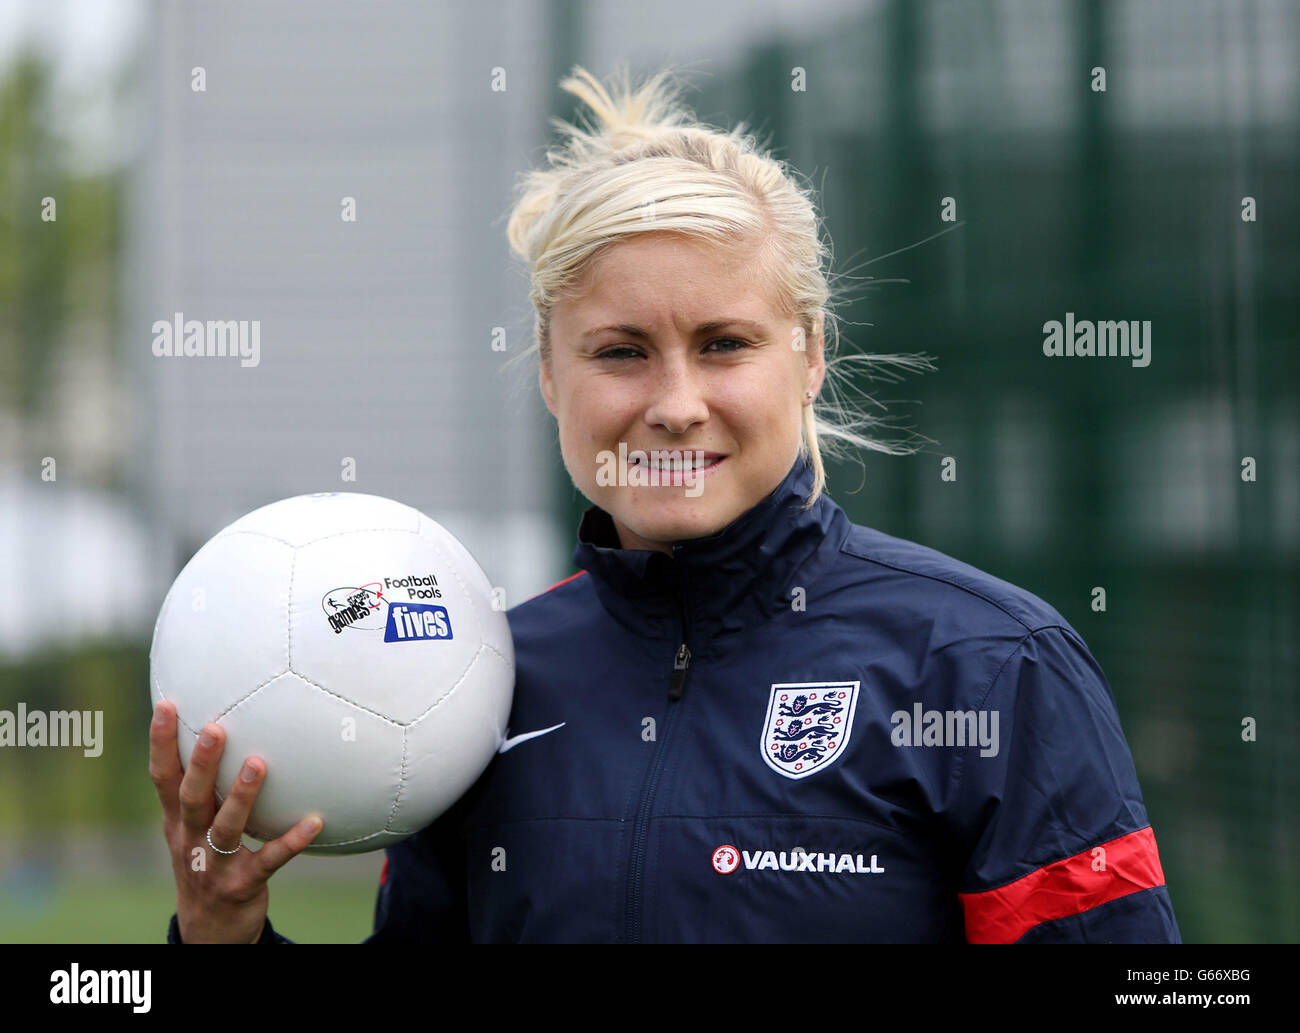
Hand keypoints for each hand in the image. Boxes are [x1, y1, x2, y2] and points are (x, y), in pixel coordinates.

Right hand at [149, 699, 321, 942]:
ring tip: (259, 763)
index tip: (167, 704)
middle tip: (215, 728)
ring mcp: (215, 865)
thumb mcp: (192, 827)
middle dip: (201, 764)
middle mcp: (190, 840)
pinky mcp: (243, 885)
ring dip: (242, 796)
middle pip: (191, 798)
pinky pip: (270, 860)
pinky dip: (291, 841)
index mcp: (177, 821)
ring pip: (227, 828)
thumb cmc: (206, 859)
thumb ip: (202, 787)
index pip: (163, 777)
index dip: (161, 743)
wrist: (209, 929)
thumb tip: (219, 725)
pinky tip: (315, 822)